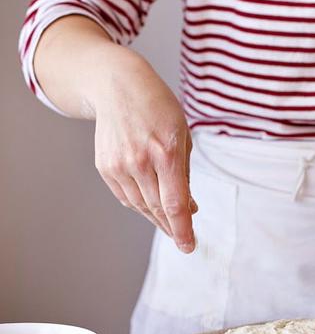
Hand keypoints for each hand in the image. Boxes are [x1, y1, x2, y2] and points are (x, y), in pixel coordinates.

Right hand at [93, 45, 196, 252]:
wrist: (118, 87)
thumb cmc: (158, 109)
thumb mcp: (182, 136)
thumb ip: (185, 175)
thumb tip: (189, 209)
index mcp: (166, 152)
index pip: (174, 204)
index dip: (182, 230)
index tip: (189, 246)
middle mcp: (140, 161)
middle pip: (158, 208)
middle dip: (172, 228)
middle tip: (183, 238)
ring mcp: (119, 165)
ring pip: (141, 206)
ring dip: (157, 217)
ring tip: (169, 222)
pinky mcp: (105, 167)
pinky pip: (126, 197)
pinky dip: (140, 204)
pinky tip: (150, 204)